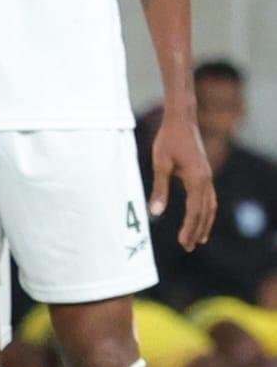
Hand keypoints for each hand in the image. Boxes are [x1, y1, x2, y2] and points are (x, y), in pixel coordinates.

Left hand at [150, 109, 215, 250]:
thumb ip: (159, 189)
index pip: (194, 211)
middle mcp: (206, 180)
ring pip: (210, 206)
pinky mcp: (204, 172)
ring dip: (205, 223)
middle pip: (205, 212)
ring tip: (199, 239)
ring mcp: (207, 176)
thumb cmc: (169, 140)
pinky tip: (201, 216)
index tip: (183, 243)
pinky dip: (207, 211)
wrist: (182, 119)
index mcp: (197, 179)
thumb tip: (156, 213)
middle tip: (188, 247)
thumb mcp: (160, 164)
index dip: (189, 228)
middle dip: (197, 230)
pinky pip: (209, 197)